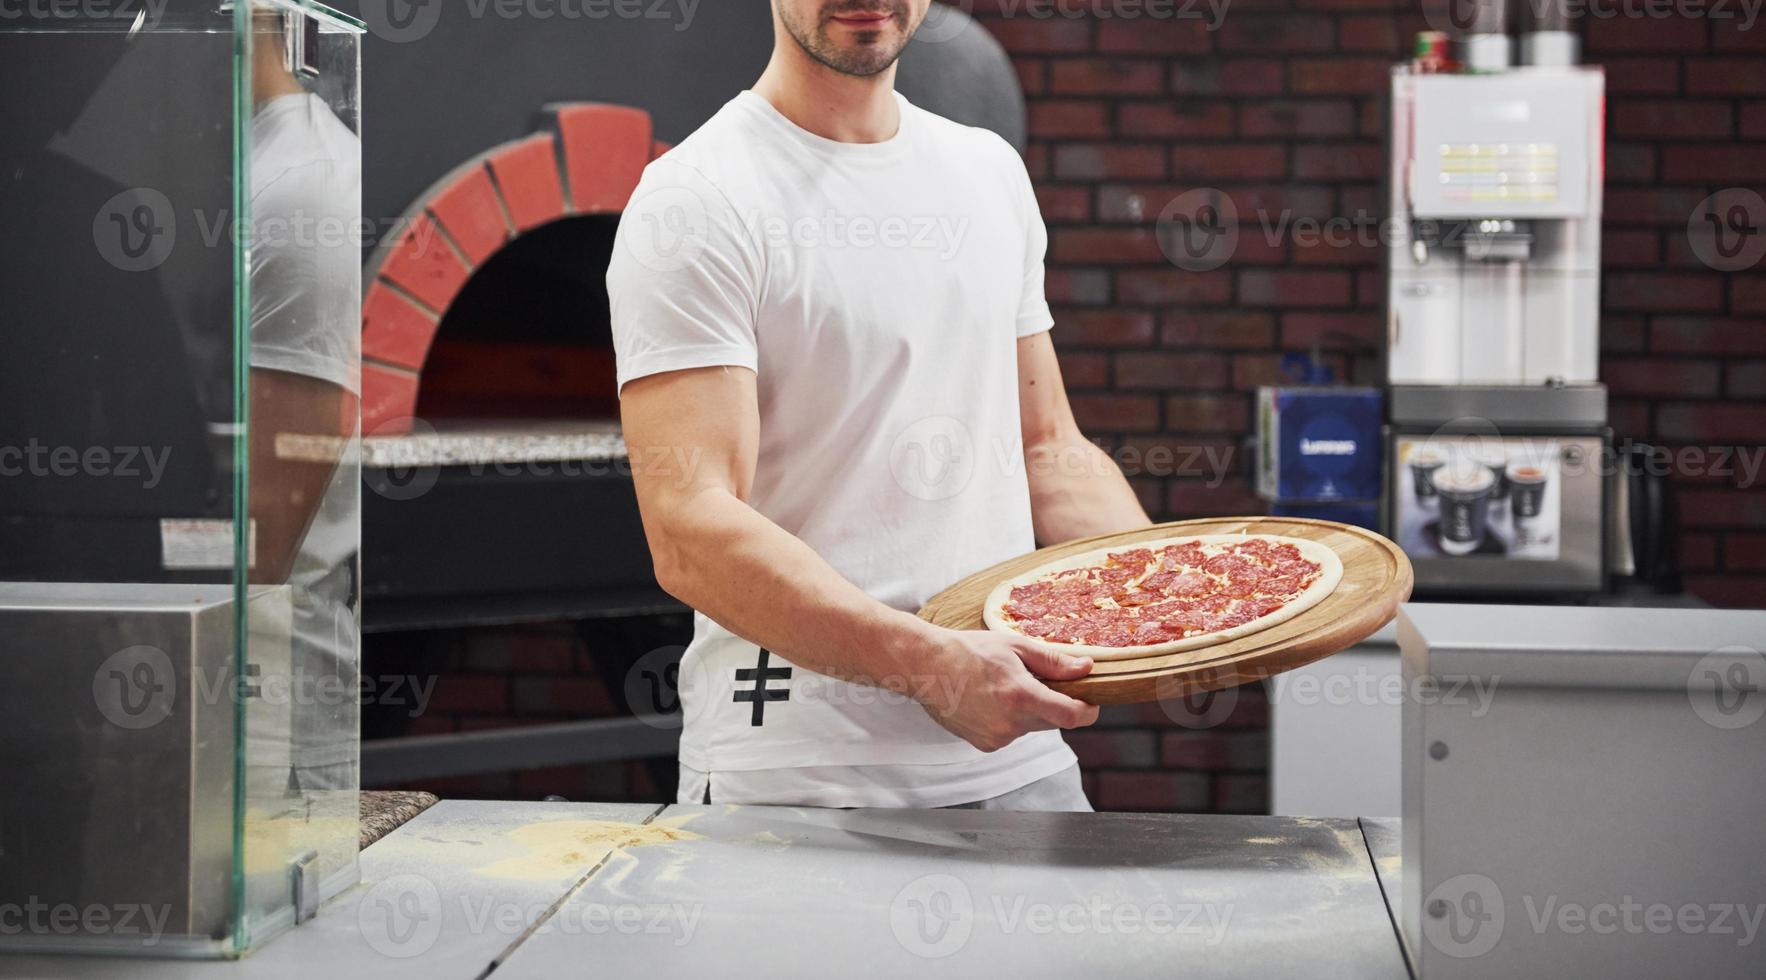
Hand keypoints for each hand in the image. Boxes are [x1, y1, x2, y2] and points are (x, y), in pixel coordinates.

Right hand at [916, 629, 1100, 751]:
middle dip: (1055, 704)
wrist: (928, 668)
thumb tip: (1086, 668)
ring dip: (1029, 712)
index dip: (1088, 710)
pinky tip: (990, 701)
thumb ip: (1054, 662)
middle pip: (1054, 722)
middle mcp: (1011, 722)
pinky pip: (1012, 734)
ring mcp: (997, 737)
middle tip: (1037, 682)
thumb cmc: (969, 651)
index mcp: (1021, 695)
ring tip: (1003, 688)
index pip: (1072, 716)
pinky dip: (1009, 720)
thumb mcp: (1015, 647)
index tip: (1091, 701)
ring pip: (1032, 727)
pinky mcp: (986, 745)